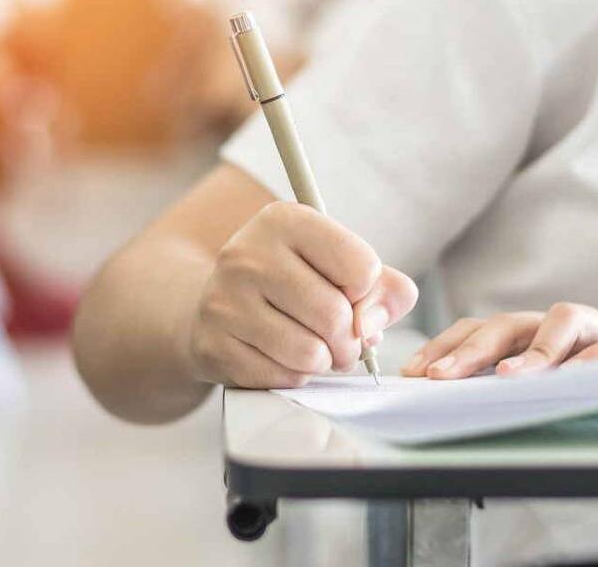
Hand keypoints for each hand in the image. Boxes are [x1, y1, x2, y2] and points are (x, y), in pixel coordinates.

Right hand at [187, 201, 418, 387]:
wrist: (219, 303)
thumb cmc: (292, 282)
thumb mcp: (339, 265)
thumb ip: (383, 288)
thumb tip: (371, 327)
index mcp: (285, 220)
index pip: (361, 266)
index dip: (366, 291)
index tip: (349, 293)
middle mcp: (248, 254)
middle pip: (335, 316)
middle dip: (350, 340)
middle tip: (342, 341)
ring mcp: (225, 300)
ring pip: (310, 353)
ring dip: (324, 361)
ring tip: (314, 349)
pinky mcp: (213, 344)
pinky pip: (282, 377)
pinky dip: (294, 376)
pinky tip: (282, 357)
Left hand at [403, 302, 597, 379]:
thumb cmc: (595, 381)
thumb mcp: (544, 383)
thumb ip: (504, 386)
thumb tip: (447, 403)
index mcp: (527, 333)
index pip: (476, 329)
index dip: (442, 346)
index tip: (412, 373)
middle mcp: (555, 324)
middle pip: (506, 324)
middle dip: (468, 350)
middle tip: (440, 376)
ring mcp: (595, 328)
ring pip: (560, 321)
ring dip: (531, 351)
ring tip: (505, 378)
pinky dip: (593, 360)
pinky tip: (574, 378)